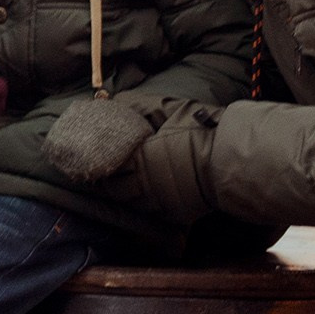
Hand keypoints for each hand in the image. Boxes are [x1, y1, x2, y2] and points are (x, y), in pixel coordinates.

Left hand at [46, 91, 217, 203]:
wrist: (232, 160)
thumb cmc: (201, 131)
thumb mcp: (170, 110)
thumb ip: (140, 105)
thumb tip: (114, 99)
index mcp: (141, 159)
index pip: (107, 167)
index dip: (93, 165)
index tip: (82, 160)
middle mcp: (146, 186)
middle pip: (114, 190)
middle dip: (103, 183)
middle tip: (92, 175)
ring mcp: (161, 203)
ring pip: (130, 203)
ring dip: (120, 194)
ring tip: (111, 185)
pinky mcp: (175, 214)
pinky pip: (150, 211)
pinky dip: (140, 203)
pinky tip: (138, 195)